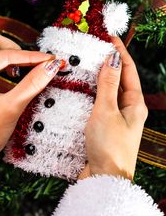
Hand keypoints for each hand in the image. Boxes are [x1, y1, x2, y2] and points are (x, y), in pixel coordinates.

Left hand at [0, 31, 59, 176]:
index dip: (32, 56)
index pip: (6, 54)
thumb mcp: (11, 107)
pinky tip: (20, 80)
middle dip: (17, 50)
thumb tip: (52, 66)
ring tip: (27, 72)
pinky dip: (11, 69)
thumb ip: (33, 83)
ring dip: (13, 59)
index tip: (52, 59)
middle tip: (36, 63)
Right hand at [78, 36, 147, 180]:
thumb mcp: (106, 110)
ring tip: (86, 63)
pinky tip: (81, 88)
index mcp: (135, 104)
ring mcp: (116, 117)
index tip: (109, 37)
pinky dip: (91, 92)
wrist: (103, 179)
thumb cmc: (109, 146)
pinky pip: (99, 102)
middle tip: (95, 48)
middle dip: (109, 62)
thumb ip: (108, 84)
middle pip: (119, 78)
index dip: (120, 52)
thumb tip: (112, 58)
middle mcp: (128, 109)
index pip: (128, 70)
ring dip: (99, 77)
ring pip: (108, 90)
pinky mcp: (105, 125)